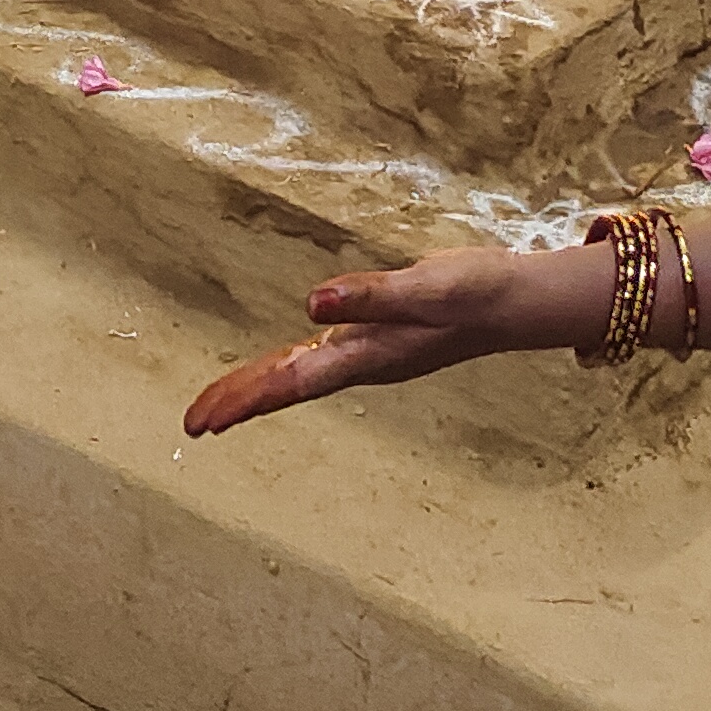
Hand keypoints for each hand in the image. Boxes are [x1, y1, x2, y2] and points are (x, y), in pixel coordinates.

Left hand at [183, 246, 524, 438]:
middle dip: (240, 403)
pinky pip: (319, 359)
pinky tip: (278, 368)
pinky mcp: (377, 338)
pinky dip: (288, 368)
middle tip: (194, 423)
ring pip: (301, 376)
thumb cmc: (476, 292)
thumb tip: (312, 304)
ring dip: (259, 389)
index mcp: (368, 354)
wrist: (517, 302)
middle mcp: (363, 361)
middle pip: (289, 385)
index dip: (246, 399)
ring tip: (220, 406)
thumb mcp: (426, 286)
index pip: (293, 381)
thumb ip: (370, 296)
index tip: (206, 421)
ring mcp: (370, 353)